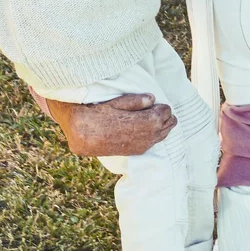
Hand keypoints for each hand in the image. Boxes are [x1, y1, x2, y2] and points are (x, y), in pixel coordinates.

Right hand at [46, 94, 176, 155]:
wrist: (82, 135)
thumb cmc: (97, 114)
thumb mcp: (115, 103)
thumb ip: (135, 101)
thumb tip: (152, 98)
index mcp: (143, 123)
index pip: (164, 113)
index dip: (163, 107)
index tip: (158, 103)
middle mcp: (145, 137)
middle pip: (167, 125)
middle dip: (166, 116)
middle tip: (160, 109)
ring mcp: (142, 146)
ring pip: (163, 135)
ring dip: (163, 126)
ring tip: (157, 117)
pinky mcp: (136, 152)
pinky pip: (154, 143)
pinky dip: (156, 135)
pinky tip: (150, 129)